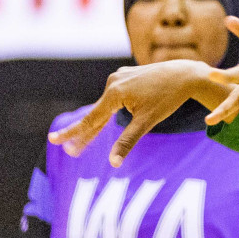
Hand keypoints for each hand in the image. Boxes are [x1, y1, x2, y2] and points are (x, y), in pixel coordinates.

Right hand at [48, 59, 219, 166]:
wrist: (184, 74)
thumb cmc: (168, 99)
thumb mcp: (147, 122)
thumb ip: (127, 141)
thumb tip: (112, 163)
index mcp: (114, 94)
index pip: (90, 120)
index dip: (73, 133)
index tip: (54, 140)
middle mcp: (112, 82)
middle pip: (96, 114)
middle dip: (84, 133)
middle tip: (69, 150)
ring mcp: (118, 76)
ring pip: (106, 105)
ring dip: (100, 122)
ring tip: (92, 137)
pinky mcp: (125, 75)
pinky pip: (115, 96)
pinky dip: (111, 108)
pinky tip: (120, 111)